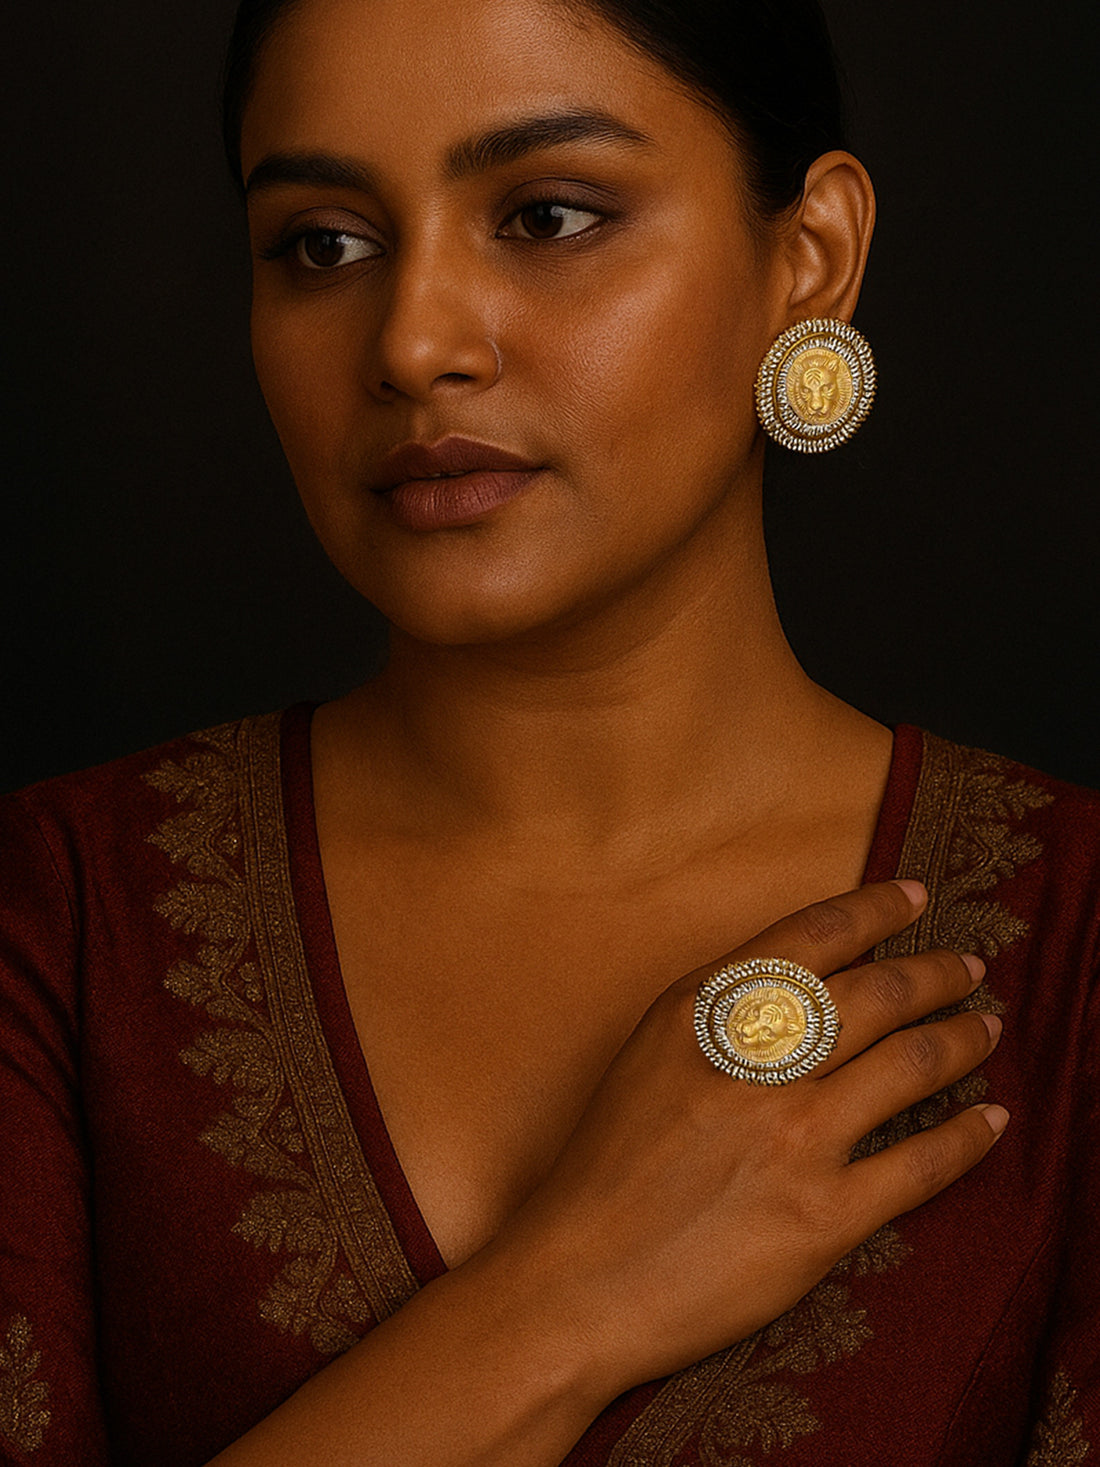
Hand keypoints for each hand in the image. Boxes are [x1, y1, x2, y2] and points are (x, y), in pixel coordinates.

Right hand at [485, 880, 1003, 1397]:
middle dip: (936, 971)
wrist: (578, 1279)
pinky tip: (989, 1120)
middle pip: (877, 993)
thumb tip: (800, 977)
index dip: (876, 909)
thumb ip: (718, 1008)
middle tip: (967, 966)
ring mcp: (794, 1139)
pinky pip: (921, 1164)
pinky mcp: (822, 1217)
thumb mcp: (648, 1055)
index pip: (811, 936)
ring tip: (984, 1029)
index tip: (913, 899)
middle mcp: (757, 1065)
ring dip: (962, 1039)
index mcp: (705, 1014)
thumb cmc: (605, 1167)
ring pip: (911, 1064)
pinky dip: (968, 1136)